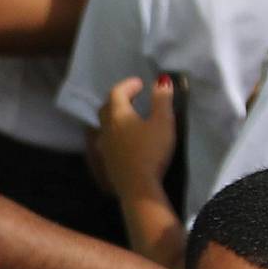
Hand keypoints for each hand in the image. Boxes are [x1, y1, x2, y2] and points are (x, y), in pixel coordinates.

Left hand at [92, 74, 176, 203]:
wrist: (138, 188)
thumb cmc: (151, 152)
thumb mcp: (163, 122)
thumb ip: (162, 100)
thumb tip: (161, 80)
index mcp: (118, 116)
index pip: (116, 93)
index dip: (128, 85)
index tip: (140, 84)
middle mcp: (106, 129)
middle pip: (106, 109)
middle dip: (118, 99)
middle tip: (132, 98)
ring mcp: (104, 147)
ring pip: (104, 126)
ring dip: (115, 118)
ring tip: (129, 118)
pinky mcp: (107, 163)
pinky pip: (107, 141)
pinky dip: (115, 134)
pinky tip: (124, 140)